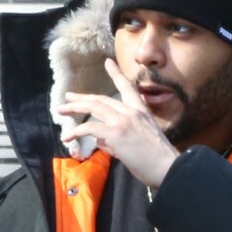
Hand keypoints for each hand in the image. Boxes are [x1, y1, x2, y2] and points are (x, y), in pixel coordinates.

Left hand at [57, 58, 178, 187]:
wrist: (170, 168)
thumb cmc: (157, 161)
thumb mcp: (139, 142)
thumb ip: (117, 138)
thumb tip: (99, 139)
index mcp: (141, 112)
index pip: (127, 87)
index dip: (116, 74)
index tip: (108, 62)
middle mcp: (132, 112)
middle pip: (101, 99)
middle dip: (82, 98)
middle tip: (68, 97)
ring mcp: (123, 121)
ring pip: (93, 107)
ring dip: (74, 108)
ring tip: (60, 111)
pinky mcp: (116, 133)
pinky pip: (89, 128)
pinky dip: (76, 132)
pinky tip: (67, 137)